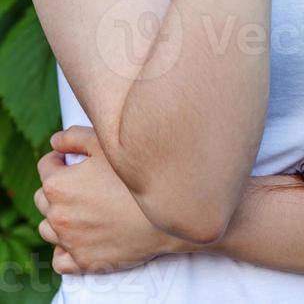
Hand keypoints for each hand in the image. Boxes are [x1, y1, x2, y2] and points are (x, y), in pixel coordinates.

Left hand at [34, 125, 178, 274]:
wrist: (165, 211)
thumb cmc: (135, 175)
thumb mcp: (105, 144)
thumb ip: (73, 137)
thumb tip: (55, 142)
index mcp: (58, 185)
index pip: (45, 166)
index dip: (59, 158)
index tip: (71, 159)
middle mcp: (58, 215)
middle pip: (43, 198)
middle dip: (57, 187)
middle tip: (80, 182)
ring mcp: (70, 241)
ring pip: (48, 228)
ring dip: (58, 217)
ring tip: (81, 208)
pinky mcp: (84, 261)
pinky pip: (60, 259)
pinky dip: (64, 248)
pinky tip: (79, 236)